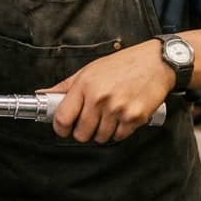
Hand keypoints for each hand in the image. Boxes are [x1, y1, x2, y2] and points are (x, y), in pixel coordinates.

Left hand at [41, 39, 173, 142]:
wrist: (157, 62)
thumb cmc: (123, 64)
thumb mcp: (89, 70)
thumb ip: (65, 86)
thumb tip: (43, 95)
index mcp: (85, 85)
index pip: (63, 118)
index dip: (61, 128)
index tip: (64, 128)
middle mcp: (100, 98)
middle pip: (81, 134)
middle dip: (83, 132)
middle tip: (90, 122)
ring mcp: (118, 109)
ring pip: (100, 138)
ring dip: (102, 132)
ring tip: (108, 117)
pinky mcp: (135, 118)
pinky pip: (119, 137)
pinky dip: (119, 131)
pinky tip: (121, 117)